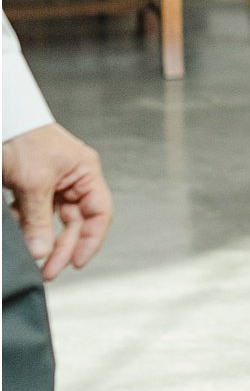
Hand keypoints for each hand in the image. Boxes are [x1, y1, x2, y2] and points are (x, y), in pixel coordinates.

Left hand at [3, 122, 112, 279]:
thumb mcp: (33, 183)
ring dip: (40, 238)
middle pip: (75, 222)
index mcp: (85, 173)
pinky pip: (34, 214)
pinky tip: (16, 230)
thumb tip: (42, 251)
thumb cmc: (23, 137)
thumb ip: (39, 220)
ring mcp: (53, 184)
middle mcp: (73, 179)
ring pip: (52, 221)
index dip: (91, 240)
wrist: (2, 120)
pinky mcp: (33, 187)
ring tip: (30, 255)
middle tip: (48, 270)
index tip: (76, 262)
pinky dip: (25, 225)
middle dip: (61, 247)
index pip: (99, 213)